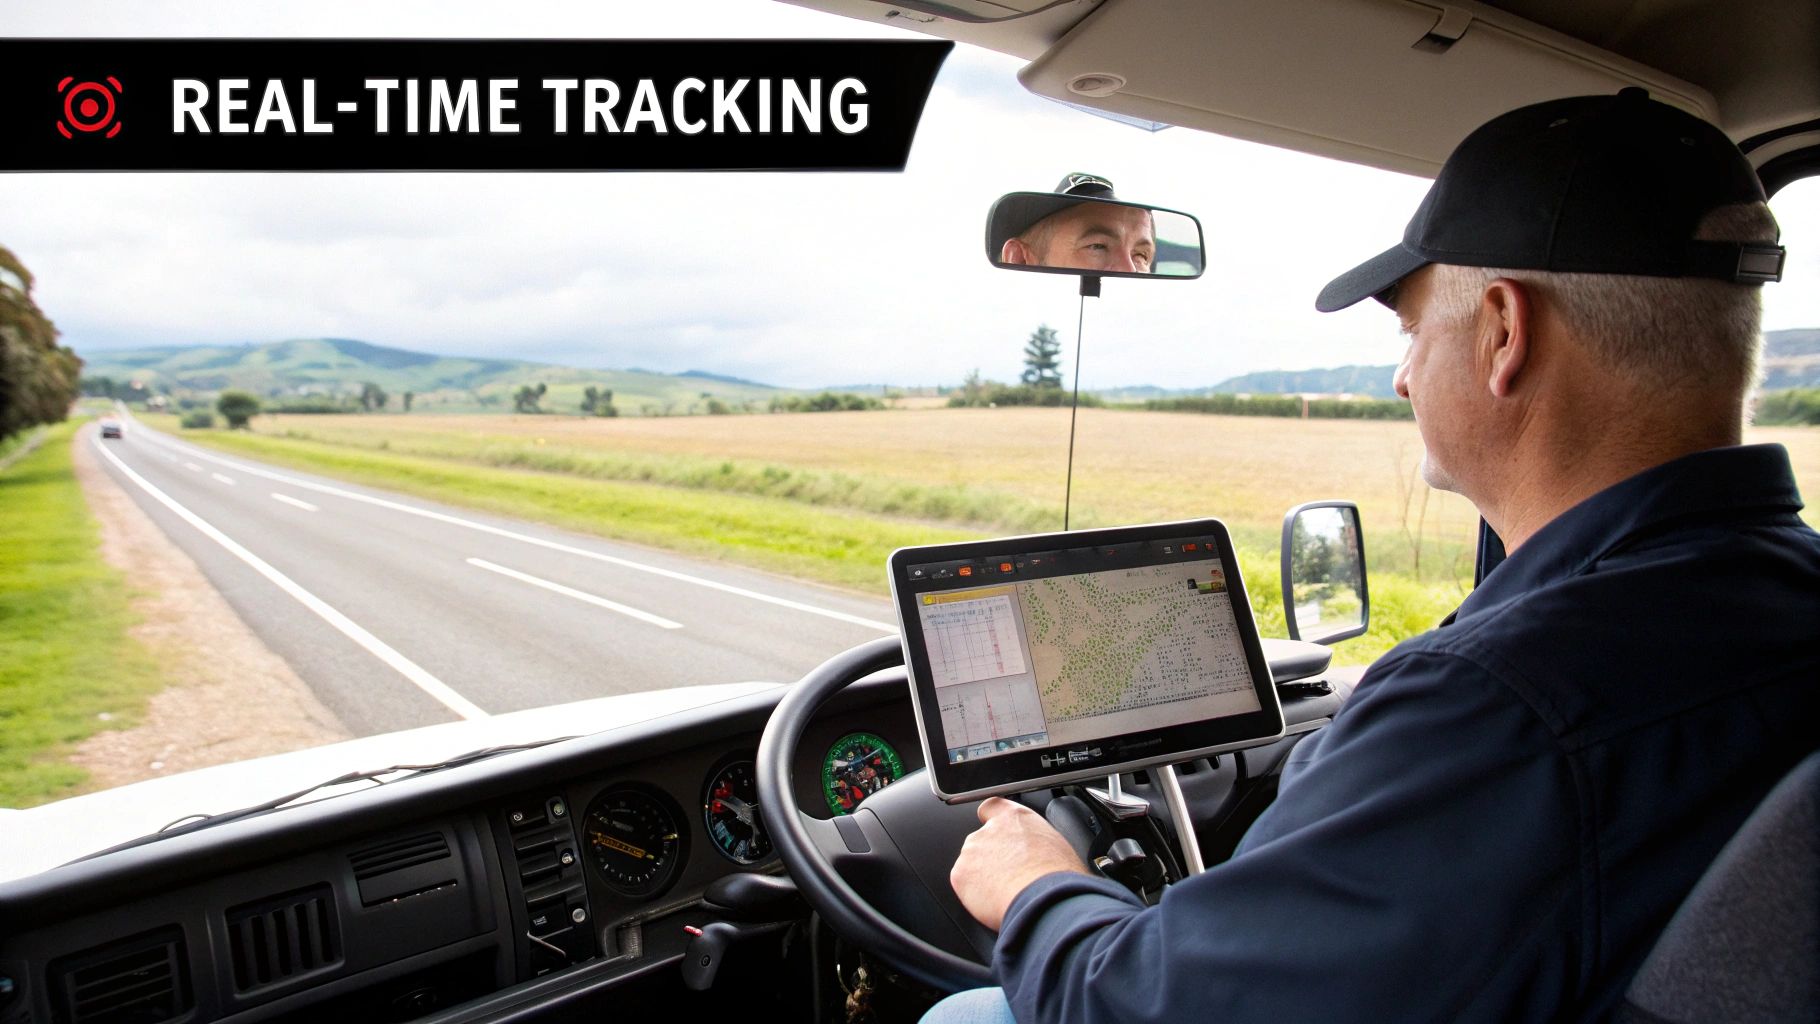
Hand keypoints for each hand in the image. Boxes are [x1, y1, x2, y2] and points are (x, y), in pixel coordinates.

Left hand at [950, 796, 1090, 930]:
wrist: (1045, 899)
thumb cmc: (1057, 876)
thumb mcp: (1056, 847)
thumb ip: (1036, 842)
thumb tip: (1039, 855)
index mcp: (1014, 818)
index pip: (991, 807)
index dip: (990, 820)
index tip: (995, 832)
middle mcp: (989, 830)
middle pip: (981, 842)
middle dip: (990, 859)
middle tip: (1009, 877)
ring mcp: (971, 851)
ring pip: (971, 865)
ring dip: (983, 877)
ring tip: (1005, 893)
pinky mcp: (960, 875)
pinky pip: (964, 885)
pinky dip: (975, 895)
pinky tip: (994, 902)